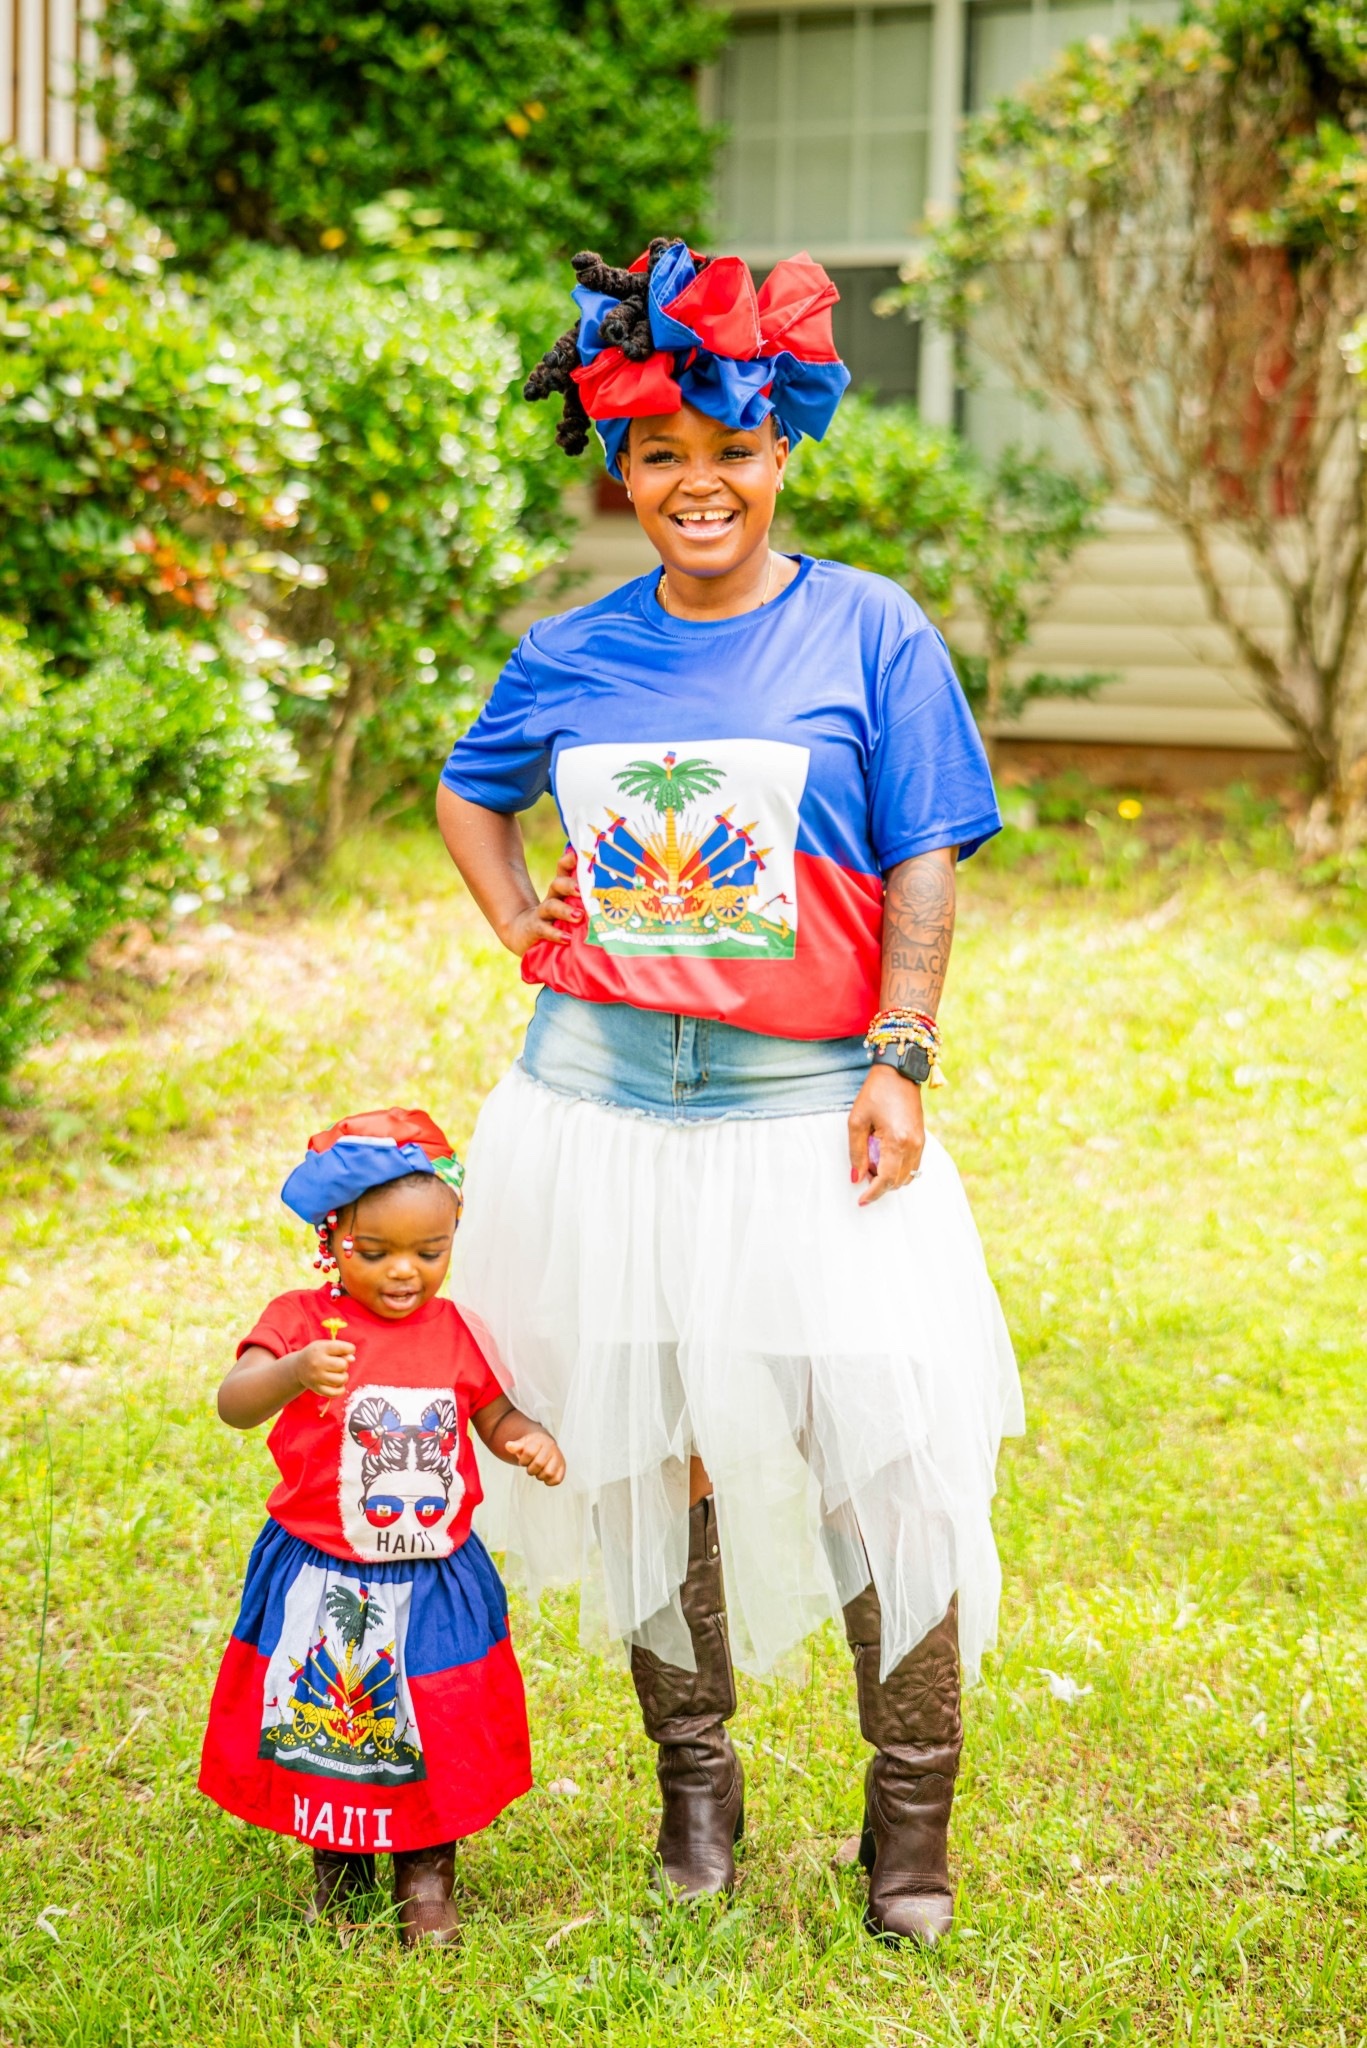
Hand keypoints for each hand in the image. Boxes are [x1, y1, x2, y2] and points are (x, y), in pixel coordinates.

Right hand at [294, 1339, 354, 1399]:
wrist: (297, 1367)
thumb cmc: (317, 1354)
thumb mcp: (326, 1346)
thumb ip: (341, 1350)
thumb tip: (352, 1359)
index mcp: (321, 1349)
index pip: (345, 1348)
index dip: (350, 1349)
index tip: (347, 1350)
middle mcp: (317, 1363)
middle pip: (343, 1365)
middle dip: (344, 1365)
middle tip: (337, 1364)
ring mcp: (316, 1377)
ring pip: (342, 1379)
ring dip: (343, 1377)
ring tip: (337, 1374)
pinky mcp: (317, 1389)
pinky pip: (335, 1393)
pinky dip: (340, 1390)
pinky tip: (338, 1385)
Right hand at [501, 847, 582, 957]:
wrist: (524, 933)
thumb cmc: (558, 919)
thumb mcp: (573, 908)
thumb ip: (590, 902)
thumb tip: (621, 899)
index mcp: (562, 890)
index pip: (564, 869)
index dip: (569, 860)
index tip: (578, 855)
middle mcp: (552, 897)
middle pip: (557, 884)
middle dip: (569, 884)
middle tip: (581, 890)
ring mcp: (542, 913)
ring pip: (551, 906)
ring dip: (565, 910)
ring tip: (578, 916)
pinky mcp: (535, 929)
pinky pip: (544, 930)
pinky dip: (556, 934)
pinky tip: (567, 939)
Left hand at [504, 1429, 565, 1485]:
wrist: (545, 1444)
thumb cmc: (531, 1446)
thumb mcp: (523, 1443)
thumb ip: (515, 1446)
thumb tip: (508, 1446)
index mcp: (540, 1440)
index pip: (529, 1452)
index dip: (523, 1460)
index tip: (523, 1461)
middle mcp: (551, 1447)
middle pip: (538, 1464)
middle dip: (530, 1469)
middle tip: (530, 1468)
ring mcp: (558, 1457)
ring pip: (548, 1473)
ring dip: (539, 1476)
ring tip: (538, 1472)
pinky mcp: (562, 1467)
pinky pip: (557, 1480)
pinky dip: (548, 1482)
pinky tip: (544, 1477)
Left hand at [848, 1065, 925, 1206]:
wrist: (899, 1073)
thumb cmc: (875, 1093)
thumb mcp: (857, 1121)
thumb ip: (856, 1152)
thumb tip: (856, 1178)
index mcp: (897, 1142)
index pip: (886, 1179)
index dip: (873, 1193)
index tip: (861, 1200)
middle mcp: (913, 1146)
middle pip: (898, 1182)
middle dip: (879, 1185)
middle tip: (862, 1173)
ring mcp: (920, 1143)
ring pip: (907, 1176)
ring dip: (889, 1178)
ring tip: (871, 1163)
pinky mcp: (922, 1139)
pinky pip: (913, 1165)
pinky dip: (898, 1169)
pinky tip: (883, 1157)